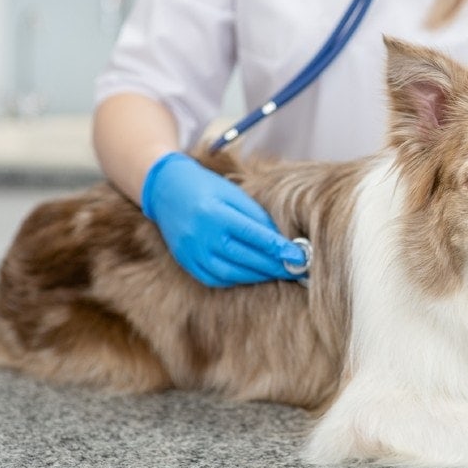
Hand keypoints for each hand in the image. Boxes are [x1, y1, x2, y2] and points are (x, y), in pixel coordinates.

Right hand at [141, 152, 305, 286]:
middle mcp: (202, 237)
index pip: (255, 237)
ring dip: (260, 275)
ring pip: (232, 274)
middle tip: (298, 270)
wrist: (167, 190)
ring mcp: (192, 253)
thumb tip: (284, 242)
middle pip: (246, 258)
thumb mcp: (235, 194)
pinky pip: (216, 279)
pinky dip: (238, 279)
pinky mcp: (187, 262)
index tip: (301, 256)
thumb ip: (258, 218)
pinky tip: (255, 274)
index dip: (280, 249)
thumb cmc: (208, 188)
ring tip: (280, 272)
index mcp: (216, 214)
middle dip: (275, 266)